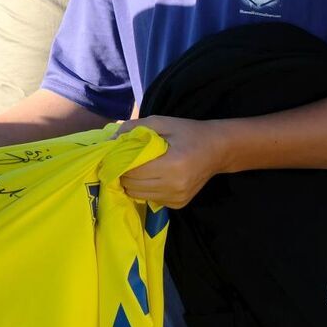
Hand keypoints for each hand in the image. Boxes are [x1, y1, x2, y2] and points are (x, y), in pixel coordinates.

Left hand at [113, 117, 231, 208]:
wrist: (217, 150)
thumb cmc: (188, 133)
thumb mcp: (161, 122)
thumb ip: (134, 127)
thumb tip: (110, 140)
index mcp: (173, 164)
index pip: (133, 170)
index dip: (119, 162)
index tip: (114, 155)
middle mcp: (175, 185)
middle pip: (132, 185)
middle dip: (123, 173)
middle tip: (123, 161)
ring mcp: (178, 198)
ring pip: (138, 195)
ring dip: (132, 183)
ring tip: (136, 168)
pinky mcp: (179, 205)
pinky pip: (150, 199)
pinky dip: (145, 189)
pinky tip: (152, 176)